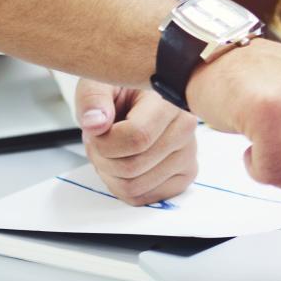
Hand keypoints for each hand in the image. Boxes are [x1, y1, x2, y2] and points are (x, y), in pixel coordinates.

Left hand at [75, 78, 197, 205]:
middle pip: (132, 167)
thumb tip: (95, 123)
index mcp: (170, 100)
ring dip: (109, 173)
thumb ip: (92, 99)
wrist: (135, 99)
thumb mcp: (98, 82)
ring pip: (135, 187)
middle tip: (97, 141)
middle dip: (102, 159)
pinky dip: (121, 186)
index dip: (104, 142)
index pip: (137, 137)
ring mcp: (188, 154)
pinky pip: (143, 197)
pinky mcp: (184, 174)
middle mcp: (186, 127)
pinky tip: (122, 161)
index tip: (95, 130)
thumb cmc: (119, 89)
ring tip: (109, 149)